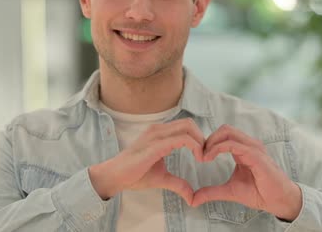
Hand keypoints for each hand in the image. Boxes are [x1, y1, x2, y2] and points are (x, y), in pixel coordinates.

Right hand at [89, 118, 204, 204]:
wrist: (115, 176)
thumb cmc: (134, 174)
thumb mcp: (162, 178)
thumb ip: (178, 184)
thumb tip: (192, 196)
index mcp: (160, 134)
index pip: (186, 126)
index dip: (199, 138)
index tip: (203, 156)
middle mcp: (158, 130)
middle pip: (189, 123)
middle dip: (202, 138)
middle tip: (206, 156)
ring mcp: (156, 135)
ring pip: (187, 128)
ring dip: (200, 141)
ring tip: (203, 157)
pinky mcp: (155, 144)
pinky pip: (181, 139)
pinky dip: (195, 146)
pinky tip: (198, 158)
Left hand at [191, 124, 301, 221]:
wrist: (278, 201)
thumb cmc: (259, 193)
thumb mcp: (229, 191)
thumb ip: (211, 192)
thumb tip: (193, 199)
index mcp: (243, 149)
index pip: (223, 135)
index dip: (208, 142)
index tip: (199, 156)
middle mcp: (249, 144)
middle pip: (224, 129)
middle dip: (208, 139)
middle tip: (200, 155)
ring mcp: (253, 148)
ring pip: (227, 132)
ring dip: (211, 142)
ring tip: (203, 157)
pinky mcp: (256, 155)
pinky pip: (233, 144)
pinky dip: (218, 148)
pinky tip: (210, 158)